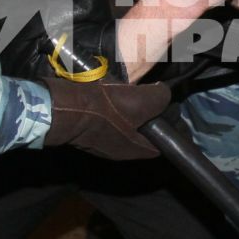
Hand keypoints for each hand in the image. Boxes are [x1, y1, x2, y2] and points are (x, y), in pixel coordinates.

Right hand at [42, 78, 171, 159]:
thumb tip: (163, 92)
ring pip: (127, 124)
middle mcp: (122, 150)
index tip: (175, 111)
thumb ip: (161, 97)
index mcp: (137, 149)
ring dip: (131, 108)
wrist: (63, 106)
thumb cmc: (106, 109)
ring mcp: (104, 141)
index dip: (174, 129)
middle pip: (146, 133)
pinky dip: (113, 105)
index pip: (165, 144)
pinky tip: (114, 90)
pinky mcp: (89, 130)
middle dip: (151, 116)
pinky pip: (108, 118)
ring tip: (134, 89)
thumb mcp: (144, 100)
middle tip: (154, 95)